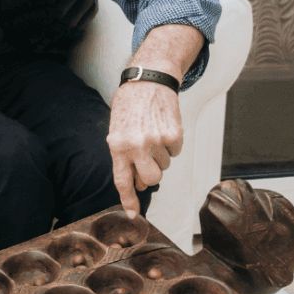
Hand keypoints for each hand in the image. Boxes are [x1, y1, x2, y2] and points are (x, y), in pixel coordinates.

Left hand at [106, 80, 183, 218]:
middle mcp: (136, 145)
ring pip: (165, 165)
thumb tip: (137, 182)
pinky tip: (162, 127)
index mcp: (117, 145)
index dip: (128, 200)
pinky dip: (171, 143)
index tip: (132, 214)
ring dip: (161, 155)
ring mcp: (156, 140)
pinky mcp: (173, 134)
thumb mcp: (117, 129)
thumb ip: (124, 154)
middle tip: (149, 162)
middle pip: (151, 180)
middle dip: (151, 176)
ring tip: (152, 133)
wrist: (149, 79)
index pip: (122, 181)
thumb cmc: (130, 104)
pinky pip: (176, 151)